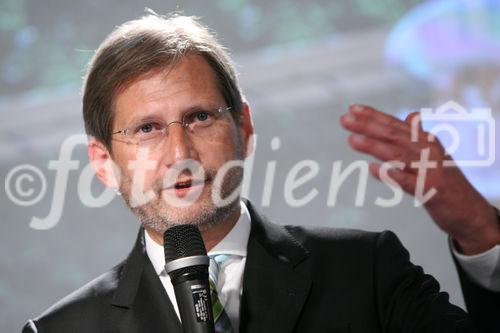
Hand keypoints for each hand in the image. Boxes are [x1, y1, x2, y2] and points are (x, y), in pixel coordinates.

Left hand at [340, 104, 499, 254]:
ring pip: (398, 154)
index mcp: (427, 141)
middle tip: (344, 119)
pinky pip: (408, 182)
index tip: (352, 109)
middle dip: (367, 126)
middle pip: (394, 135)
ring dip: (374, 146)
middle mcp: (429, 151)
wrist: (471, 212)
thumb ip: (419, 136)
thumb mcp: (435, 155)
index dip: (373, 116)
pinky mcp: (431, 192)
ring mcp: (430, 171)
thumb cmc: (448, 182)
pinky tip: (373, 168)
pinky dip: (391, 174)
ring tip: (352, 140)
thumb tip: (412, 115)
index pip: (395, 125)